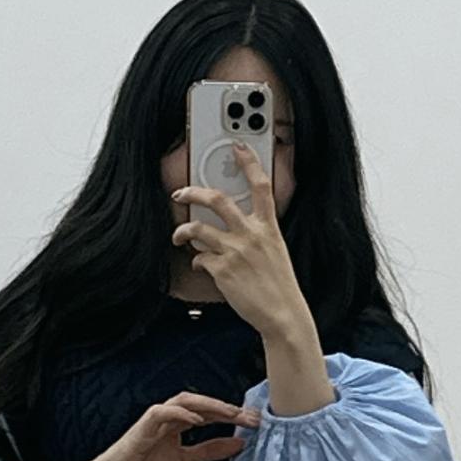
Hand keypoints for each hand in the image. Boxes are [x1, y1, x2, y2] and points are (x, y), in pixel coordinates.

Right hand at [76, 390, 261, 460]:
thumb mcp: (185, 460)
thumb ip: (210, 451)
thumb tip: (239, 444)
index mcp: (179, 421)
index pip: (210, 412)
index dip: (232, 415)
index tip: (255, 422)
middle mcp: (169, 415)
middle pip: (202, 403)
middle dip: (227, 408)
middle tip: (251, 416)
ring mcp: (155, 418)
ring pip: (185, 402)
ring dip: (210, 406)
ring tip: (230, 413)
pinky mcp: (143, 426)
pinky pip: (163, 413)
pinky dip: (181, 414)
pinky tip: (198, 419)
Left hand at [169, 138, 309, 337]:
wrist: (282, 313)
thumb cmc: (278, 285)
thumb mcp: (275, 251)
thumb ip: (255, 235)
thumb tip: (230, 231)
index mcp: (268, 227)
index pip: (260, 186)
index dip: (249, 163)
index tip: (238, 147)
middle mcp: (251, 234)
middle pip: (218, 200)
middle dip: (194, 192)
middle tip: (181, 192)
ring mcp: (235, 251)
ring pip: (198, 228)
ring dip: (183, 231)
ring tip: (179, 235)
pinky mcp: (222, 269)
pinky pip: (199, 257)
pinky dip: (196, 260)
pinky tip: (200, 265)